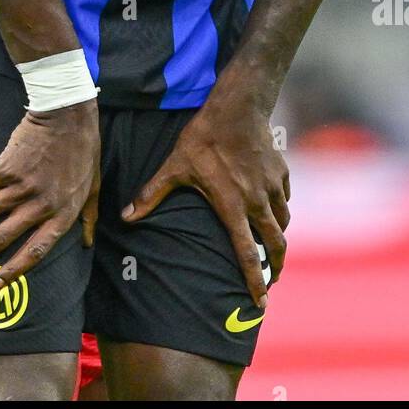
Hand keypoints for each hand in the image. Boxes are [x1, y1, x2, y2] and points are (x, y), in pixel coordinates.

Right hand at [0, 99, 99, 289]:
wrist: (69, 115)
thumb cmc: (83, 151)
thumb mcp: (92, 188)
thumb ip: (88, 217)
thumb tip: (87, 243)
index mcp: (61, 215)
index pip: (34, 253)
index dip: (11, 273)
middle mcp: (39, 206)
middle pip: (0, 238)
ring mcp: (21, 187)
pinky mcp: (7, 167)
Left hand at [122, 85, 288, 308]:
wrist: (238, 106)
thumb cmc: (204, 137)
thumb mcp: (175, 166)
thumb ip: (152, 194)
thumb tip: (125, 217)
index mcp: (232, 207)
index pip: (247, 253)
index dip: (255, 280)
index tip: (260, 302)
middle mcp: (256, 201)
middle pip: (275, 244)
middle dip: (276, 266)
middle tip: (272, 280)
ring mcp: (272, 186)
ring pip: (283, 222)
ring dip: (279, 238)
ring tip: (273, 247)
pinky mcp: (281, 171)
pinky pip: (284, 198)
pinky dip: (280, 209)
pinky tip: (273, 210)